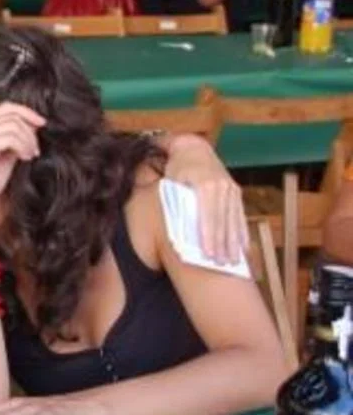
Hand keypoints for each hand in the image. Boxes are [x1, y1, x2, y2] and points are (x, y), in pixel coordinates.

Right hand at [0, 103, 44, 224]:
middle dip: (30, 129)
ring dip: (28, 139)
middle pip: (11, 113)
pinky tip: (25, 158)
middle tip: (36, 148)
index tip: (41, 123)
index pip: (6, 107)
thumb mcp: (6, 155)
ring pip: (13, 124)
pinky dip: (23, 146)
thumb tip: (33, 126)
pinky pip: (9, 137)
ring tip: (31, 155)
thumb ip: (16, 139)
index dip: (27, 112)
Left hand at [164, 133, 246, 263]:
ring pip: (233, 219)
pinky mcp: (236, 192)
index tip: (207, 253)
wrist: (194, 148)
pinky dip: (241, 232)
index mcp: (204, 184)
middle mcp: (221, 187)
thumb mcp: (171, 179)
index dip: (208, 236)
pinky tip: (243, 247)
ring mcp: (231, 189)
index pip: (207, 215)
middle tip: (221, 265)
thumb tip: (171, 223)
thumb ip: (174, 199)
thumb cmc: (177, 166)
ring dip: (234, 242)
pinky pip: (240, 215)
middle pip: (222, 221)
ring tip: (233, 262)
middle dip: (223, 244)